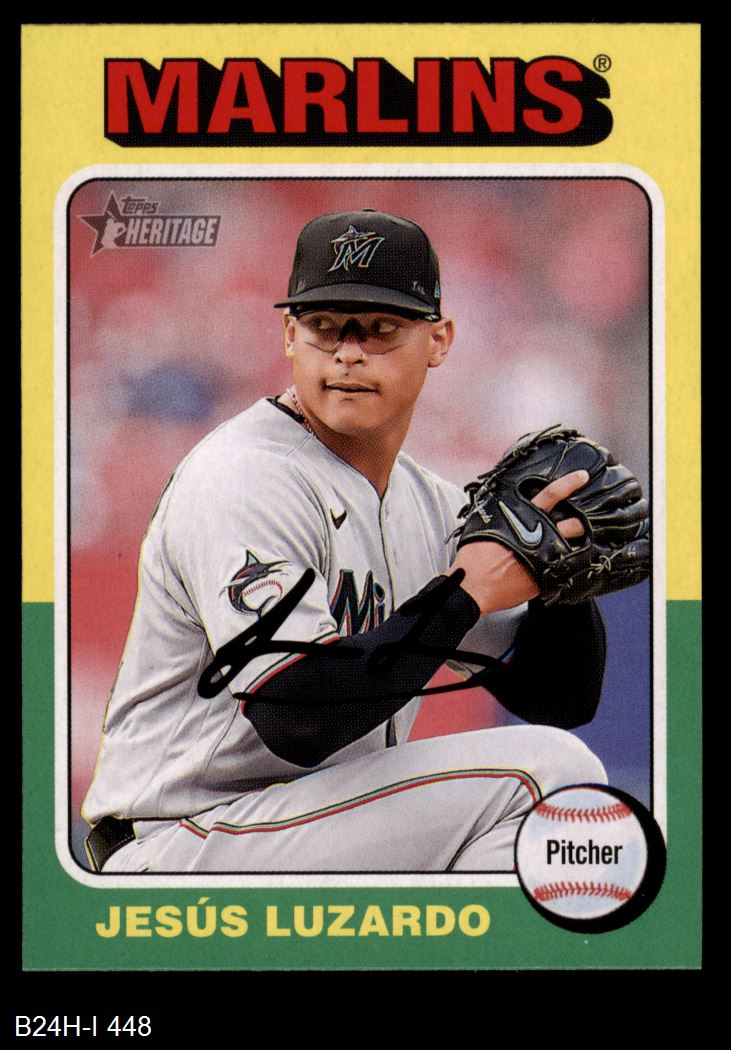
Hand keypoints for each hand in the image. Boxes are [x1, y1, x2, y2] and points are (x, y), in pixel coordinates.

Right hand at [449, 469, 588, 614]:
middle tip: (584, 522)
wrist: (475, 585)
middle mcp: (541, 536)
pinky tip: (564, 567)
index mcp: (524, 518)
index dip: (568, 483)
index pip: (551, 494)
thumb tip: (502, 504)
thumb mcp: (484, 522)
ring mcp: (547, 557)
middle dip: (582, 522)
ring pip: (574, 547)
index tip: (582, 476)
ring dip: (577, 545)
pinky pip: (566, 570)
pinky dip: (567, 567)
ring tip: (577, 546)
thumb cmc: (475, 555)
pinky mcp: (547, 577)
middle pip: (573, 524)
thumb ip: (499, 511)